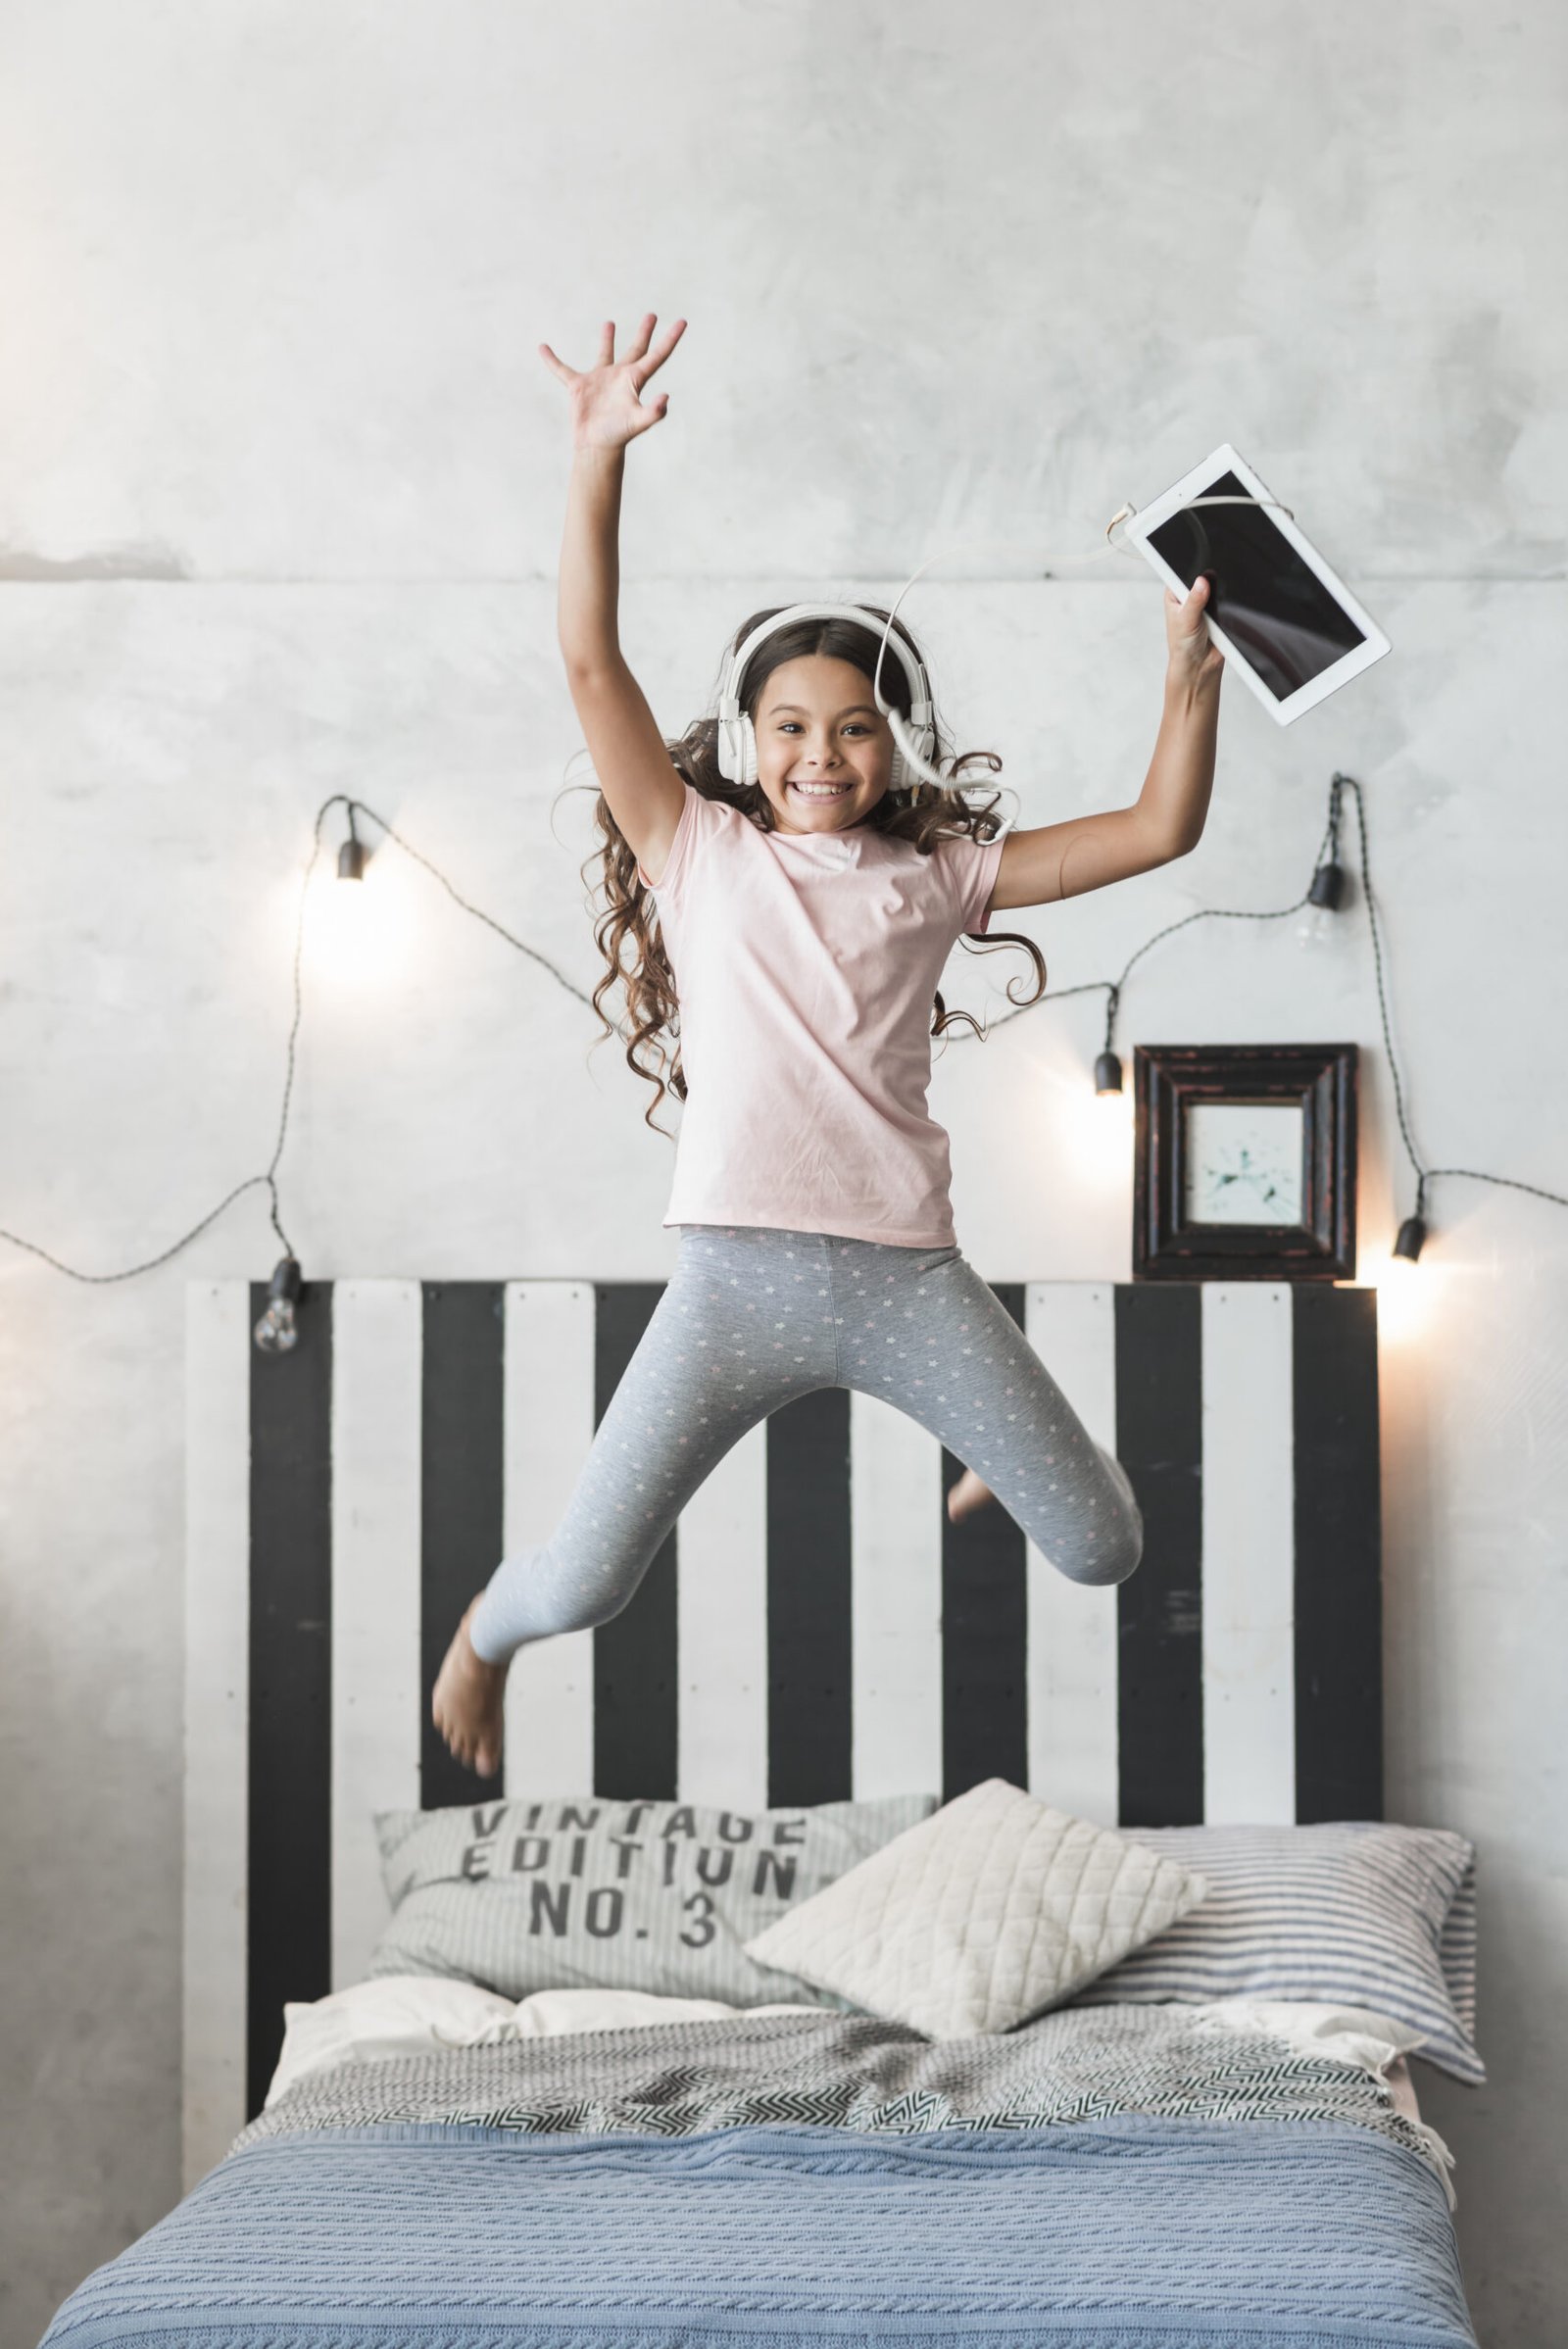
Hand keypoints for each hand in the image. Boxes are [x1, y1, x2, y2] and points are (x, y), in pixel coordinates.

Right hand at [539, 312, 686, 453]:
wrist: (596, 447)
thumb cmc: (618, 436)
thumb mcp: (638, 422)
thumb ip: (654, 412)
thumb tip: (665, 398)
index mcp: (635, 380)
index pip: (657, 355)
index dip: (670, 339)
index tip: (683, 322)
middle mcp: (619, 377)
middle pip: (636, 349)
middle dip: (644, 332)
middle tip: (652, 315)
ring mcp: (600, 380)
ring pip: (605, 354)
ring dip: (608, 339)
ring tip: (610, 323)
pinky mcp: (579, 386)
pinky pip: (562, 370)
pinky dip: (552, 360)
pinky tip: (543, 348)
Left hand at [1164, 572, 1224, 688]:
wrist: (1200, 665)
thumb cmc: (1184, 646)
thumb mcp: (1187, 621)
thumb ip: (1195, 600)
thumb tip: (1202, 581)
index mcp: (1174, 594)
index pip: (1181, 572)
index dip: (1191, 569)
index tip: (1199, 572)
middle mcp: (1188, 595)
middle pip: (1200, 578)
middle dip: (1207, 582)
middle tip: (1208, 590)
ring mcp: (1203, 602)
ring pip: (1215, 587)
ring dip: (1218, 593)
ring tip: (1212, 607)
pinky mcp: (1217, 609)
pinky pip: (1226, 598)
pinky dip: (1227, 601)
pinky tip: (1223, 609)